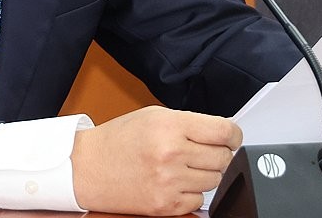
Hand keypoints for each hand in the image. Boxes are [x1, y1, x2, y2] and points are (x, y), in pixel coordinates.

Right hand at [71, 105, 239, 215]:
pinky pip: (199, 200)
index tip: (231, 136)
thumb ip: (190, 122)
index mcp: (170, 126)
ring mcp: (168, 182)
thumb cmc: (119, 139)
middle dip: (219, 152)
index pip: (224, 131)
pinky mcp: (165, 205)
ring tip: (186, 165)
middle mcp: (171, 154)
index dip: (234, 134)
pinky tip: (177, 181)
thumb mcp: (154, 116)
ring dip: (206, 172)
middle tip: (204, 150)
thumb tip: (223, 131)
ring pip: (214, 180)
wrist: (87, 168)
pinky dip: (193, 191)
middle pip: (223, 157)